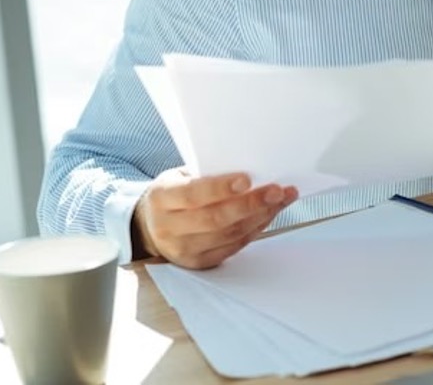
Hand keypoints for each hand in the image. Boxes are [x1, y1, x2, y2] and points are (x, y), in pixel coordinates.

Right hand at [133, 168, 298, 268]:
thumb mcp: (178, 177)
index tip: (246, 179)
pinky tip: (269, 214)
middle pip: (215, 219)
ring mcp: (184, 249)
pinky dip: (256, 228)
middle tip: (276, 190)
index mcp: (161, 199)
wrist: (151, 226)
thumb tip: (250, 170)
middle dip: (250, 204)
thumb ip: (206, 175)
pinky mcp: (200, 262)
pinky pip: (234, 246)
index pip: (192, 195)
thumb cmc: (172, 194)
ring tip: (281, 199)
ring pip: (229, 234)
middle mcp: (169, 228)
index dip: (221, 188)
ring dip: (260, 216)